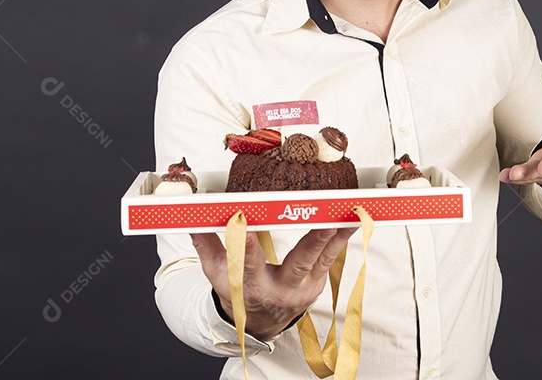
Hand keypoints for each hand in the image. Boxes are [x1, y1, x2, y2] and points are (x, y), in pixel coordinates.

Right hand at [190, 226, 356, 339]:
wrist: (261, 325)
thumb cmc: (238, 295)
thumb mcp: (216, 274)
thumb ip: (206, 245)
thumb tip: (190, 218)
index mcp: (251, 288)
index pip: (247, 265)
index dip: (244, 245)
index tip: (242, 221)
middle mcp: (280, 290)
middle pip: (298, 265)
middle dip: (312, 243)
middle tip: (325, 223)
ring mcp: (303, 289)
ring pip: (321, 260)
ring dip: (336, 237)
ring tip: (348, 216)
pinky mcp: (317, 283)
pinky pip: (330, 259)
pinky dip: (341, 240)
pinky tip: (351, 221)